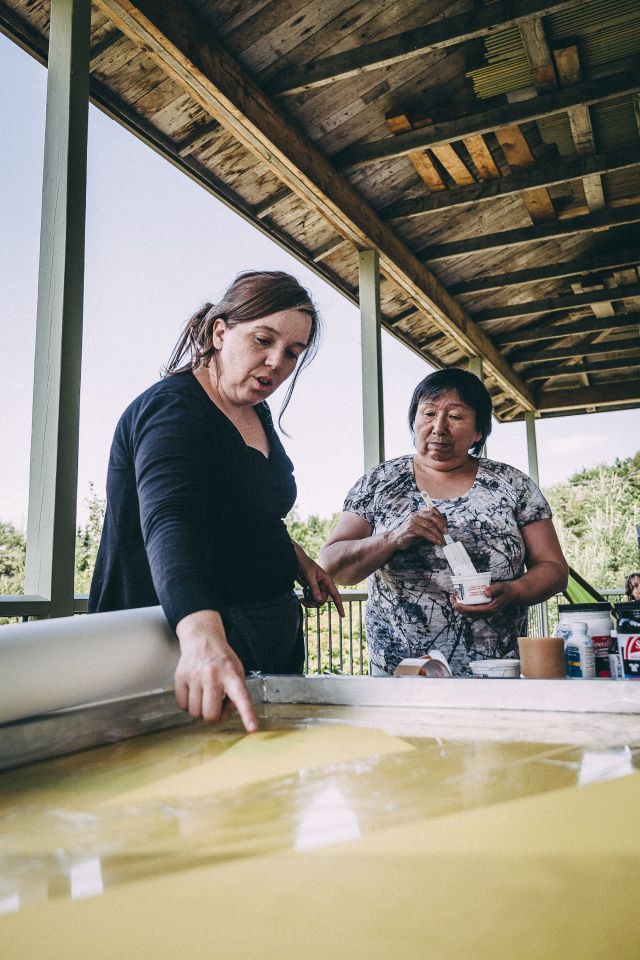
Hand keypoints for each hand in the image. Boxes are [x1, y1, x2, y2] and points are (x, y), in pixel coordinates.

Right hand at [174, 610, 258, 731]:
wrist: (202, 639)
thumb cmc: (222, 660)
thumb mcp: (237, 673)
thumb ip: (235, 696)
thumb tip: (222, 715)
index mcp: (232, 675)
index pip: (242, 697)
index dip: (247, 714)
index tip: (253, 728)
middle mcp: (213, 675)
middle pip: (211, 714)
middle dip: (213, 715)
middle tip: (215, 703)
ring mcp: (195, 676)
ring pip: (195, 712)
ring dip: (199, 709)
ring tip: (204, 694)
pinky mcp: (180, 677)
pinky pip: (182, 705)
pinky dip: (187, 703)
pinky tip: (193, 691)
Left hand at [293, 541, 344, 615]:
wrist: (296, 561)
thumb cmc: (304, 565)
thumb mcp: (309, 576)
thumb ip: (314, 588)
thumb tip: (319, 601)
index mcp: (327, 581)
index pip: (336, 595)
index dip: (339, 606)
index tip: (343, 616)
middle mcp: (324, 586)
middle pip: (323, 601)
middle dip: (314, 600)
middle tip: (306, 594)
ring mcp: (318, 589)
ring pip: (316, 602)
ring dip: (309, 601)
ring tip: (303, 593)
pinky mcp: (311, 590)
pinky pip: (311, 601)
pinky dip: (306, 601)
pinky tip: (301, 597)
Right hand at [393, 506, 447, 551]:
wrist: (395, 539)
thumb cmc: (409, 534)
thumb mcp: (421, 528)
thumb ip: (430, 526)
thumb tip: (443, 528)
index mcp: (418, 513)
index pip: (432, 509)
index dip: (440, 516)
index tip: (446, 524)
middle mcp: (415, 515)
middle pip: (432, 516)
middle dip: (441, 524)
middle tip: (446, 532)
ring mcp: (413, 521)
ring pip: (430, 526)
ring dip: (438, 534)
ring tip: (442, 540)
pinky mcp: (411, 529)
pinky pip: (425, 533)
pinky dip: (433, 538)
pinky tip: (436, 541)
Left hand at [452, 580, 518, 617]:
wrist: (511, 595)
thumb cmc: (505, 590)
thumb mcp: (500, 587)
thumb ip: (493, 589)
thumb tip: (485, 592)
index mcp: (490, 609)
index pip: (474, 611)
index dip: (464, 608)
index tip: (456, 603)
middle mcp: (487, 613)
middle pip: (470, 614)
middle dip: (459, 608)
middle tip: (452, 600)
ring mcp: (485, 613)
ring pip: (470, 614)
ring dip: (461, 608)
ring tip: (454, 600)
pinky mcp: (484, 610)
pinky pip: (472, 611)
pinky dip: (465, 607)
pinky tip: (461, 601)